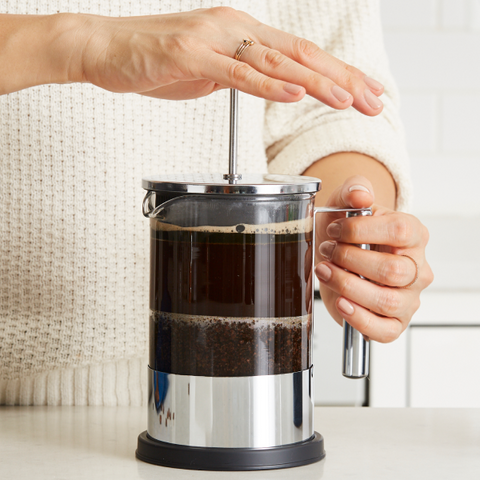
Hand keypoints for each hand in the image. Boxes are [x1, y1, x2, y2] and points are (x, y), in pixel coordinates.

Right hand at [70, 7, 383, 112]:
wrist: (107, 49)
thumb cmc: (155, 60)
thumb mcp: (207, 69)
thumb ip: (237, 75)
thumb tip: (261, 86)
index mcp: (243, 34)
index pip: (301, 56)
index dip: (338, 74)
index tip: (366, 93)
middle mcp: (236, 28)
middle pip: (301, 55)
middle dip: (344, 78)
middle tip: (376, 100)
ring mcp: (215, 39)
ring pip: (277, 62)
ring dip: (318, 81)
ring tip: (351, 99)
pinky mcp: (191, 56)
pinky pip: (238, 73)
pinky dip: (269, 84)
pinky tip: (296, 93)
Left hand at [315, 175, 433, 342]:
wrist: (338, 252)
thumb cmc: (345, 231)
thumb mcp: (345, 203)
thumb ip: (354, 190)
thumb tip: (360, 196)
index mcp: (413, 234)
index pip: (399, 232)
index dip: (360, 231)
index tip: (334, 229)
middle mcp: (416, 267)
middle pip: (392, 270)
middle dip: (349, 260)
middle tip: (327, 251)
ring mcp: (408, 298)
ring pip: (387, 301)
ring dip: (347, 286)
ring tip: (325, 271)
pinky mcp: (394, 322)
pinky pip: (384, 330)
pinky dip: (359, 319)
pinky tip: (341, 303)